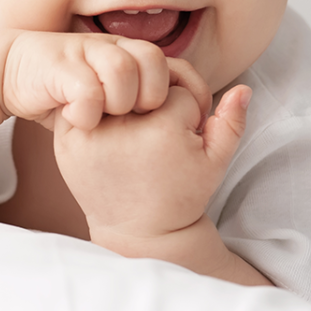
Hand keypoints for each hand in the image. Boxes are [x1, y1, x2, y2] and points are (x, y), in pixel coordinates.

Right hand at [1, 31, 209, 130]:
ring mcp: (83, 54)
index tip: (183, 123)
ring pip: (122, 69)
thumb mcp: (105, 93)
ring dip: (118, 102)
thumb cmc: (62, 88)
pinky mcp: (58, 68)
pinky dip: (86, 111)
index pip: (175, 66)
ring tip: (105, 119)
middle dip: (151, 96)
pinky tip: (79, 121)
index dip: (185, 94)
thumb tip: (177, 120)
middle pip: (153, 60)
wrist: (11, 69)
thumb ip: (135, 100)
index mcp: (127, 54)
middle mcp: (110, 48)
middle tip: (133, 119)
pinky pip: (86, 88)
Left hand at [53, 80, 250, 238]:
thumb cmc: (179, 193)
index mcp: (163, 129)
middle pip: (143, 81)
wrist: (138, 229)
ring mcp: (91, 133)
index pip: (178, 90)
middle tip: (156, 132)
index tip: (183, 138)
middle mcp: (124, 128)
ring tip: (133, 132)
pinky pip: (84, 102)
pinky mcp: (67, 140)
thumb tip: (243, 89)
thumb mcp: (214, 163)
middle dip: (154, 100)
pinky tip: (108, 130)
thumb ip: (231, 123)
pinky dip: (95, 108)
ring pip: (114, 86)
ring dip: (123, 100)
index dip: (187, 111)